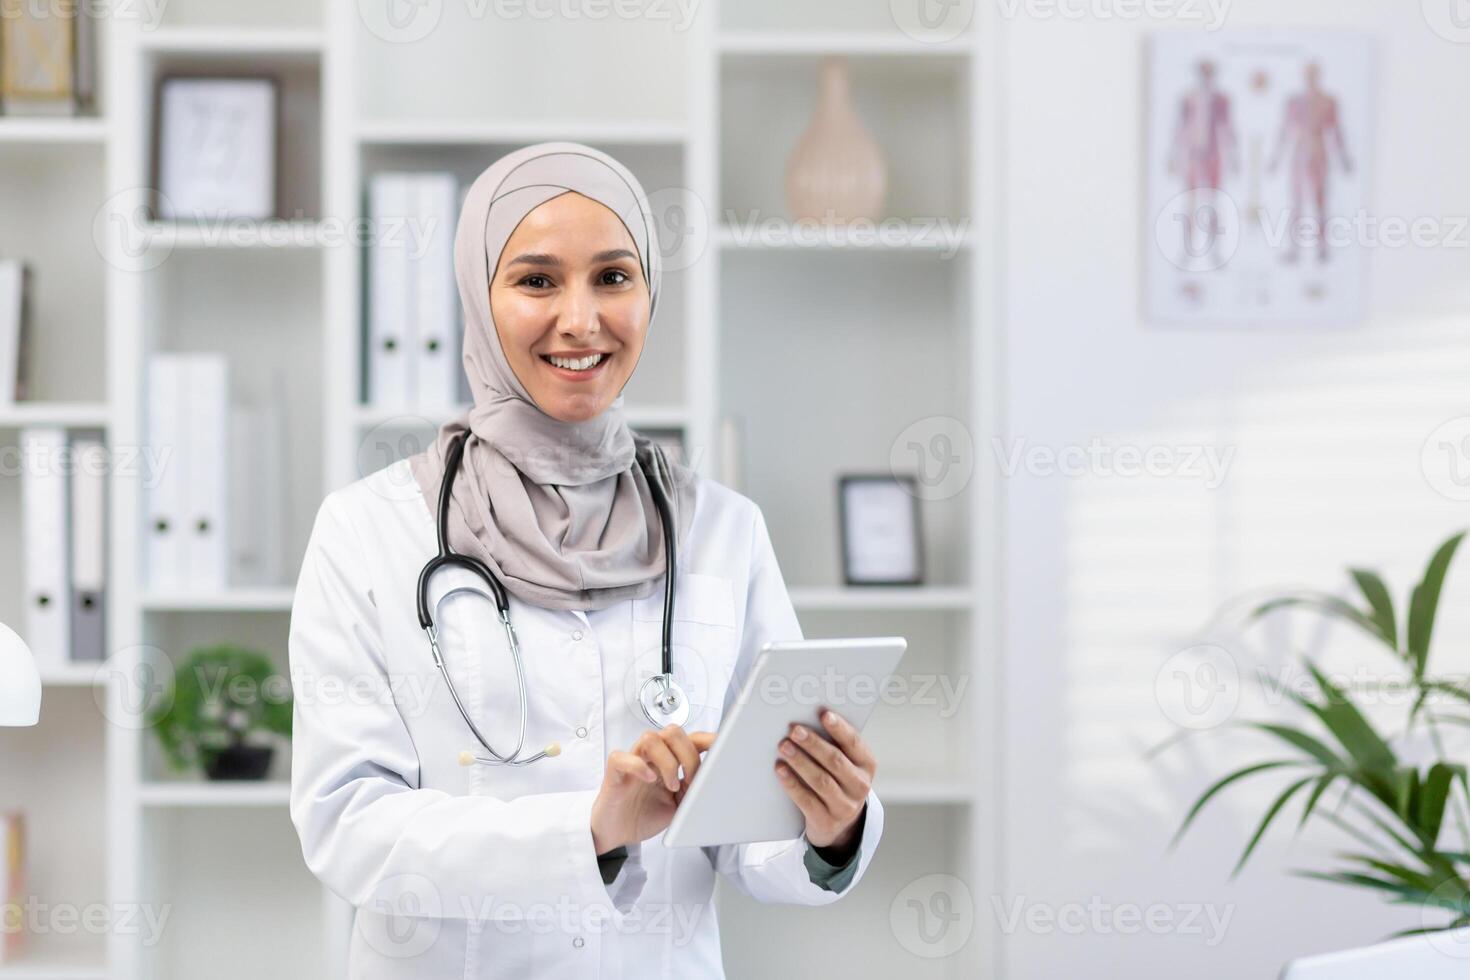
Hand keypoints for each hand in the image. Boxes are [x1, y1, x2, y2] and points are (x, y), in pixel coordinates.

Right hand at [591, 725, 714, 853]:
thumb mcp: (678, 806)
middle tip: (690, 780)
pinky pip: (622, 757)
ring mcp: (632, 762)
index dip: (707, 739)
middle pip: (672, 732)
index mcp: (669, 761)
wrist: (616, 832)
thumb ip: (692, 792)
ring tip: (670, 785)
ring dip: (667, 761)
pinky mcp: (615, 772)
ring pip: (650, 738)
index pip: (690, 739)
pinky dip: (638, 766)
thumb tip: (712, 783)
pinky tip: (649, 779)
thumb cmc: (645, 815)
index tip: (723, 746)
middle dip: (688, 754)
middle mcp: (651, 757)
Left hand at [774, 708, 876, 852]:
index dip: (839, 728)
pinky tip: (780, 769)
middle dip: (813, 743)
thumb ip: (833, 744)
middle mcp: (860, 785)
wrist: (838, 823)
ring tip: (784, 746)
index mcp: (867, 764)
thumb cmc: (837, 780)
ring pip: (821, 781)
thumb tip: (806, 720)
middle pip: (835, 761)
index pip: (854, 743)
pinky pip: (807, 800)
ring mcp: (845, 806)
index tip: (823, 714)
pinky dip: (792, 783)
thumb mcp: (844, 763)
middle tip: (794, 730)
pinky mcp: (826, 821)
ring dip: (800, 761)